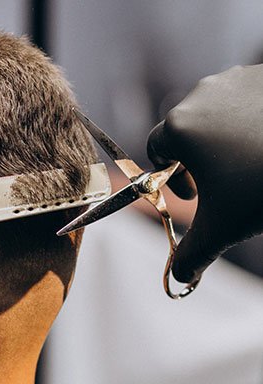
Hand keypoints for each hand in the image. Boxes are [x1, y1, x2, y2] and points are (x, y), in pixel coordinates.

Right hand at [147, 65, 262, 282]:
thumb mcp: (223, 227)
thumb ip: (191, 256)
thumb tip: (178, 280)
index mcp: (179, 127)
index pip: (157, 149)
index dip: (172, 176)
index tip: (196, 193)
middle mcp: (201, 94)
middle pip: (186, 130)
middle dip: (198, 159)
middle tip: (224, 184)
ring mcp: (236, 78)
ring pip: (217, 113)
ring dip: (224, 139)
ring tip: (250, 163)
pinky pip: (247, 98)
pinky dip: (252, 120)